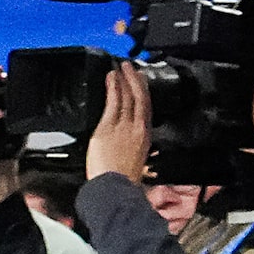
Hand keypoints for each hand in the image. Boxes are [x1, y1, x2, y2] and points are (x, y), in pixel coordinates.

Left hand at [86, 59, 152, 186]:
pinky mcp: (108, 127)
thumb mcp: (137, 163)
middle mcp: (137, 128)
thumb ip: (135, 151)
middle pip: (139, 98)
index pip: (146, 109)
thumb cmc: (123, 180)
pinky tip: (110, 79)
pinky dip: (113, 88)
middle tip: (130, 67)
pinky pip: (113, 102)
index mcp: (145, 137)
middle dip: (135, 80)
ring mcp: (123, 126)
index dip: (144, 93)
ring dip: (123, 80)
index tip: (140, 82)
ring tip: (119, 69)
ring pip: (126, 97)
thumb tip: (135, 149)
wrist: (114, 187)